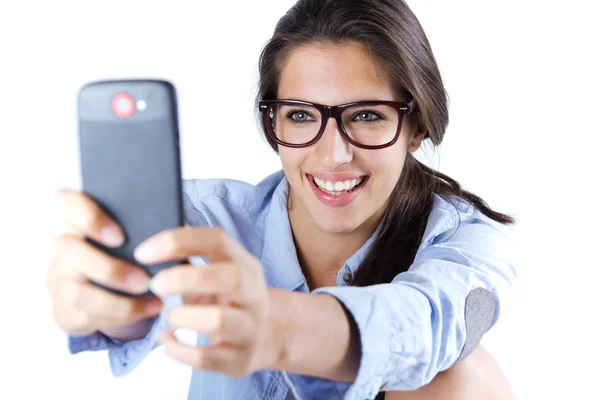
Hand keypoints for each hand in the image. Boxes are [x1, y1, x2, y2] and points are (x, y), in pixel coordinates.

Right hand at [46, 189, 163, 339]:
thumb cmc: (133, 252)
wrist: (118, 291)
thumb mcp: (138, 237)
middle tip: (144, 280)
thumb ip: (143, 229)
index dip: (88, 218)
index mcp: (79, 219)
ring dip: (119, 301)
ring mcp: (59, 279)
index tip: (119, 237)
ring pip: (76, 292)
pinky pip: (87, 316)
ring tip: (154, 300)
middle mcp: (63, 246)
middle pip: (68, 249)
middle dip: (110, 269)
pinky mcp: (64, 309)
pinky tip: (148, 309)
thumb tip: (170, 233)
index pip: (65, 202)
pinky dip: (123, 315)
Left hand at [134, 227, 282, 376]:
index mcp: (246, 265)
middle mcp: (253, 295)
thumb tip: (149, 256)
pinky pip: (205, 357)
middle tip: (154, 285)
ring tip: (168, 316)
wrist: (268, 338)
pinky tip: (166, 339)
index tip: (144, 253)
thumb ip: (192, 264)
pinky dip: (177, 349)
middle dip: (183, 279)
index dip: (177, 242)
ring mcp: (249, 329)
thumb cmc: (231, 300)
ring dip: (183, 316)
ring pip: (219, 320)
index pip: (218, 240)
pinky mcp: (238, 360)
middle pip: (229, 278)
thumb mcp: (221, 275)